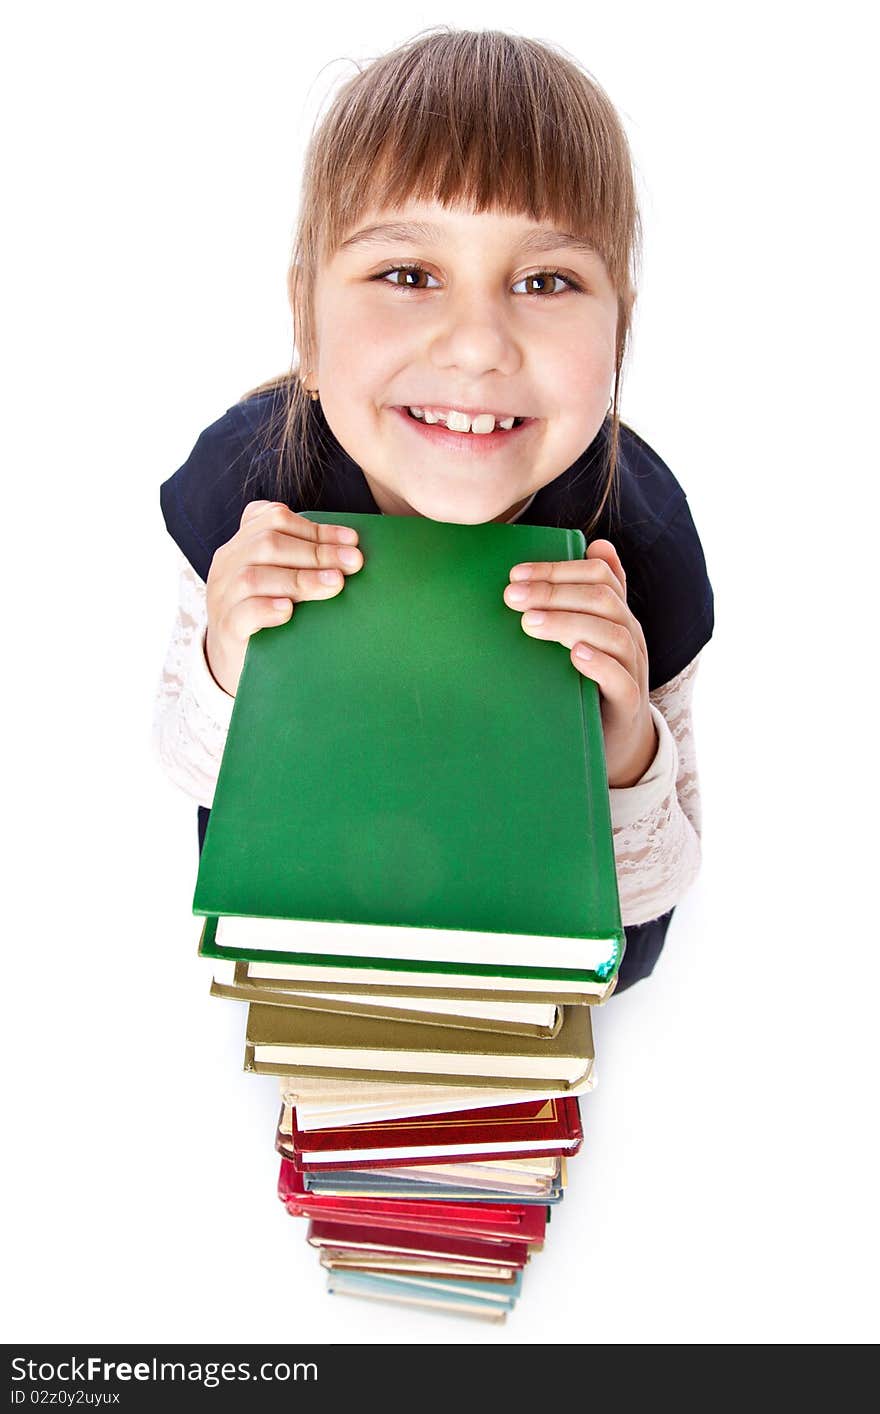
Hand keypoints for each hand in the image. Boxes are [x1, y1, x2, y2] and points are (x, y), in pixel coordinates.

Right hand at [205, 501, 363, 695]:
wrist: (238, 660)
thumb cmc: (270, 613)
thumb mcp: (283, 578)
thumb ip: (305, 560)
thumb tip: (352, 552)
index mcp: (242, 544)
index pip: (273, 520)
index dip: (315, 528)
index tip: (352, 540)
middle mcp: (227, 565)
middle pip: (267, 544)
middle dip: (316, 551)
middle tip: (353, 563)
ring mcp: (222, 596)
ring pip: (253, 577)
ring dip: (300, 579)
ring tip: (335, 584)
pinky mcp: (225, 628)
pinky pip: (242, 613)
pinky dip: (267, 609)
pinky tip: (289, 611)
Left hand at [503, 539, 656, 787]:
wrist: (617, 740)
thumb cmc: (590, 682)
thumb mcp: (582, 638)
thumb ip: (573, 603)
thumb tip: (579, 551)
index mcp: (616, 614)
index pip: (599, 575)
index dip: (558, 569)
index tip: (516, 574)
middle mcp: (629, 635)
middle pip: (603, 599)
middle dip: (553, 592)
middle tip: (512, 597)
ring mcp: (633, 669)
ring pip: (614, 635)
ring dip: (569, 623)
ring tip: (530, 623)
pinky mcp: (629, 704)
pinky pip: (622, 681)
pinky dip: (600, 665)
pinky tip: (575, 655)